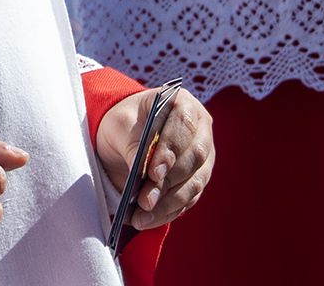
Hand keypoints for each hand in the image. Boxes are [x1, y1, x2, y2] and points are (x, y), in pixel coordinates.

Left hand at [96, 86, 214, 229]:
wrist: (124, 135)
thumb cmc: (124, 122)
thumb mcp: (120, 125)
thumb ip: (132, 144)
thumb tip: (141, 170)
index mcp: (183, 103)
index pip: (184, 124)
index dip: (171, 149)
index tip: (153, 172)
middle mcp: (200, 130)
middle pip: (194, 158)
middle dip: (168, 182)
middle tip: (145, 199)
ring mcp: (203, 158)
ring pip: (194, 183)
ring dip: (168, 202)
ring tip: (141, 216)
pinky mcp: (197, 181)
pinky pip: (187, 200)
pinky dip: (167, 212)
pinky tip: (146, 220)